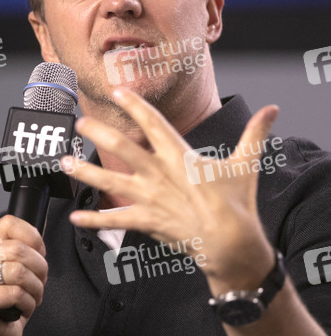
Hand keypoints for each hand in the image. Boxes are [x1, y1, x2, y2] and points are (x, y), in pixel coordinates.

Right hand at [0, 216, 47, 335]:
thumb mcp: (14, 265)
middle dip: (40, 267)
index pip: (9, 223)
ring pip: (19, 271)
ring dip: (36, 287)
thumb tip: (43, 224)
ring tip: (34, 296)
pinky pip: (16, 293)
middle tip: (41, 281)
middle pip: (18, 249)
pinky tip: (24, 308)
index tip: (40, 254)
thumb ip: (23, 245)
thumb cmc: (8, 300)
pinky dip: (28, 302)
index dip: (33, 238)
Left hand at [63, 89, 278, 293]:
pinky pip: (115, 221)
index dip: (135, 105)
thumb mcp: (246, 164)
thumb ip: (255, 134)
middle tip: (79, 122)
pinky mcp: (146, 221)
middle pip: (122, 148)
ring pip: (110, 182)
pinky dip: (94, 219)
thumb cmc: (237, 204)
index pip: (153, 123)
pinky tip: (75, 217)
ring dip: (85, 172)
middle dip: (99, 133)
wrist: (230, 245)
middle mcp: (159, 174)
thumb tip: (273, 110)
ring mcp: (150, 198)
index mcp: (180, 156)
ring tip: (63, 163)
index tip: (118, 91)